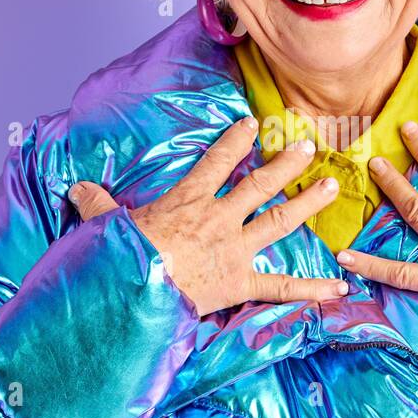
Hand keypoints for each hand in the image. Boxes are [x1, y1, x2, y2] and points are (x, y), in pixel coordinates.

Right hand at [66, 116, 348, 316]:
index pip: (215, 162)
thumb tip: (76, 188)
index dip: (234, 141)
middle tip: (309, 146)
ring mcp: (234, 249)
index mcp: (187, 200)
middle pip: (258, 184)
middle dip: (285, 165)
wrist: (133, 292)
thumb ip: (97, 205)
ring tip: (332, 187)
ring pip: (278, 221)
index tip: (251, 124)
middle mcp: (219, 218)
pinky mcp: (241, 283)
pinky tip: (341, 288)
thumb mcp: (104, 226)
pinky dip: (312, 289)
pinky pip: (282, 287)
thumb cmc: (119, 258)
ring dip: (307, 204)